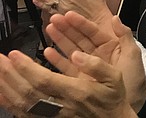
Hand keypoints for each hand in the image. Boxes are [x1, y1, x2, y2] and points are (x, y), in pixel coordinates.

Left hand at [0, 49, 135, 117]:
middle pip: (29, 91)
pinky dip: (10, 102)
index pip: (45, 80)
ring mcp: (54, 115)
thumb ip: (96, 65)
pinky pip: (24, 113)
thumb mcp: (115, 77)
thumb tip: (77, 54)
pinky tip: (2, 92)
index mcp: (77, 92)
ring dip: (7, 87)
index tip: (14, 55)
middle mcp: (62, 106)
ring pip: (23, 104)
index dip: (27, 68)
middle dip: (11, 74)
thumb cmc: (112, 98)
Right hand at [47, 12, 145, 112]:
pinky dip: (57, 60)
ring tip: (50, 29)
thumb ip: (125, 36)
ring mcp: (87, 67)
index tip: (69, 14)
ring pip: (71, 50)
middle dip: (67, 28)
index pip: (93, 32)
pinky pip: (66, 67)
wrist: (128, 105)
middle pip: (79, 38)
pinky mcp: (79, 80)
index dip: (81, 23)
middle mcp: (96, 55)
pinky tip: (48, 52)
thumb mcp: (133, 56)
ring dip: (60, 40)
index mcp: (110, 47)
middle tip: (54, 18)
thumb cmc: (134, 81)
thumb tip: (115, 18)